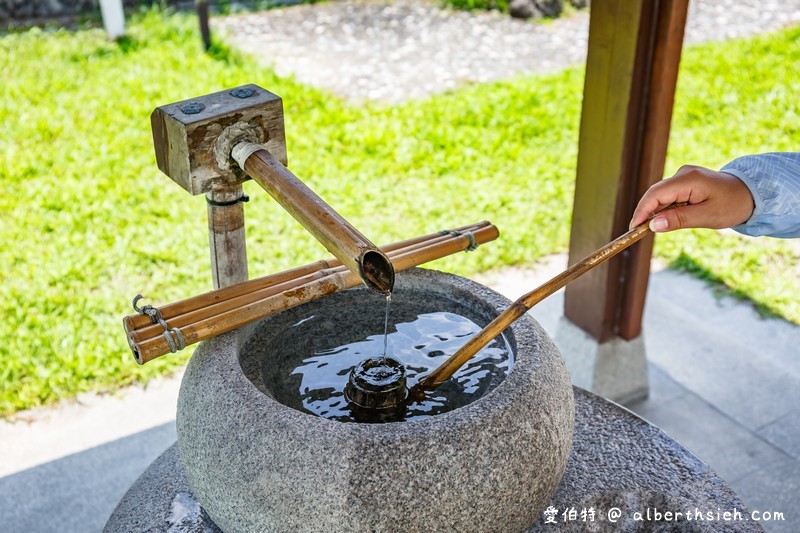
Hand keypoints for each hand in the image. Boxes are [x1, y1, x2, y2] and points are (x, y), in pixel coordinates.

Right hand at [629, 165, 754, 231]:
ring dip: (657, 212)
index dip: (642, 211)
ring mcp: (684, 176)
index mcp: (689, 179)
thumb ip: (679, 219)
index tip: (634, 228)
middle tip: (640, 232)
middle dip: (646, 213)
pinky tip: (670, 219)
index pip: (655, 194)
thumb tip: (653, 225)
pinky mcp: (685, 182)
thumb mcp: (707, 216)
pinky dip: (665, 209)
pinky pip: (669, 196)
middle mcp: (683, 174)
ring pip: (661, 196)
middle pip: (655, 194)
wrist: (752, 193)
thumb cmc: (732, 205)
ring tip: (658, 228)